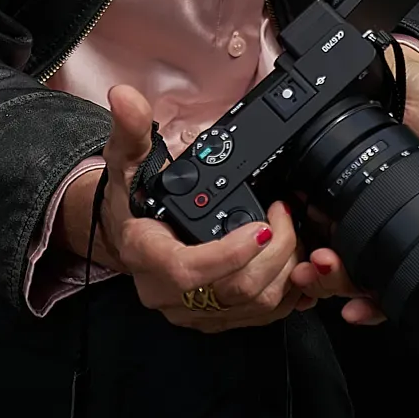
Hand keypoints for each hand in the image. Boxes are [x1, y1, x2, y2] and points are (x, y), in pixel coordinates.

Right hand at [54, 84, 318, 332]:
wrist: (130, 236)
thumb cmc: (132, 201)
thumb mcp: (127, 161)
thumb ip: (131, 130)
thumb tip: (125, 97)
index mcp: (146, 256)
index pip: (187, 271)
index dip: (229, 255)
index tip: (262, 226)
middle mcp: (168, 293)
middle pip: (233, 291)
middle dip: (274, 253)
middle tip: (284, 214)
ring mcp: (194, 312)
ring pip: (254, 307)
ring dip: (286, 270)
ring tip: (292, 231)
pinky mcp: (216, 319)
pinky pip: (261, 317)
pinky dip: (287, 291)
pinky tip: (293, 260)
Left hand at [291, 46, 418, 325]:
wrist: (389, 66)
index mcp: (409, 219)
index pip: (395, 277)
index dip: (378, 301)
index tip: (357, 308)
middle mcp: (376, 222)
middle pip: (354, 275)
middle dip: (333, 283)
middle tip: (320, 270)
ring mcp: (346, 208)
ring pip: (325, 257)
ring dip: (311, 267)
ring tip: (302, 261)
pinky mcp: (319, 187)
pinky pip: (303, 224)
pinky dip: (294, 234)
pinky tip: (289, 230)